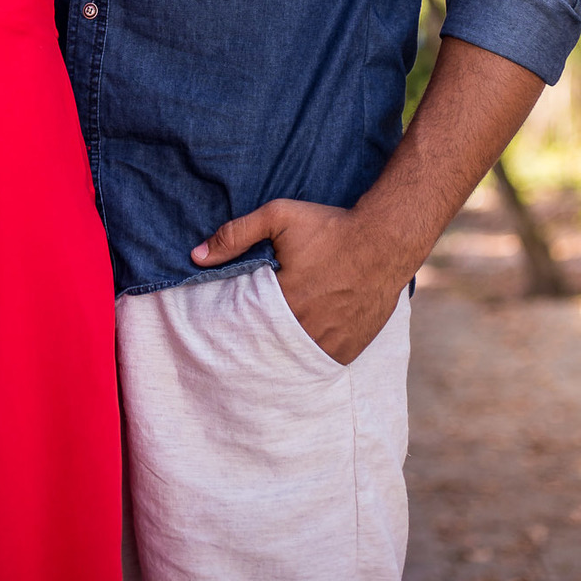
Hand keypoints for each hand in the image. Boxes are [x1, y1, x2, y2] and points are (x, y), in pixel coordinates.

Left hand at [191, 199, 406, 364]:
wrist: (385, 240)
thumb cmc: (329, 226)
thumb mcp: (278, 217)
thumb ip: (235, 234)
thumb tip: (196, 255)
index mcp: (286, 298)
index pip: (246, 322)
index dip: (235, 322)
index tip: (226, 321)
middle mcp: (308, 326)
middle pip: (268, 343)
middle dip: (255, 341)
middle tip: (241, 341)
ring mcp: (331, 341)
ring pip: (294, 358)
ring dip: (280, 352)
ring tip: (268, 345)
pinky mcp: (350, 348)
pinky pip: (320, 363)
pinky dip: (307, 357)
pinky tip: (297, 349)